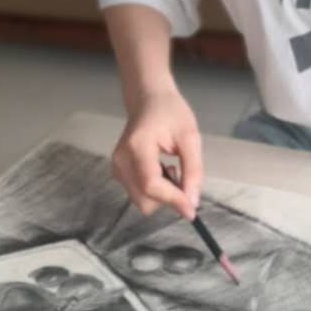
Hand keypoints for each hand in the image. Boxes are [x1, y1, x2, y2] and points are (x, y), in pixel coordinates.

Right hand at [111, 86, 202, 219]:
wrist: (149, 100)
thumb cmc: (171, 113)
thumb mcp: (190, 138)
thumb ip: (193, 170)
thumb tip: (192, 202)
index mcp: (137, 146)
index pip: (151, 184)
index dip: (172, 200)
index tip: (192, 209)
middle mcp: (121, 159)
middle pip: (144, 199)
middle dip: (168, 197)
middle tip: (181, 175)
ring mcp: (117, 167)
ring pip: (142, 201)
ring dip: (162, 194)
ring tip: (170, 168)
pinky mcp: (119, 172)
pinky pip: (139, 194)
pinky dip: (155, 190)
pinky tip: (161, 170)